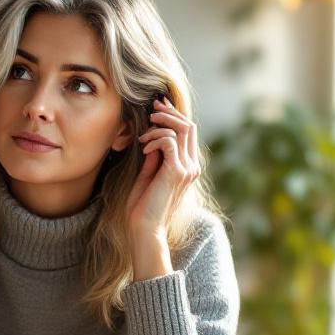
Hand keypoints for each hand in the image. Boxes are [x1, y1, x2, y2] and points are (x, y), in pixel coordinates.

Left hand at [124, 97, 201, 278]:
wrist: (144, 228)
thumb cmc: (142, 205)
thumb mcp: (148, 173)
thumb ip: (155, 155)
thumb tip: (153, 135)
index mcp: (188, 166)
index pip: (188, 131)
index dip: (174, 115)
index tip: (157, 107)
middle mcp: (192, 166)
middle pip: (188, 125)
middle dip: (169, 113)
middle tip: (151, 110)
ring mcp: (187, 168)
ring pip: (180, 130)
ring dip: (159, 125)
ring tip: (143, 135)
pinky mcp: (177, 172)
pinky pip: (169, 141)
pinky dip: (155, 139)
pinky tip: (143, 148)